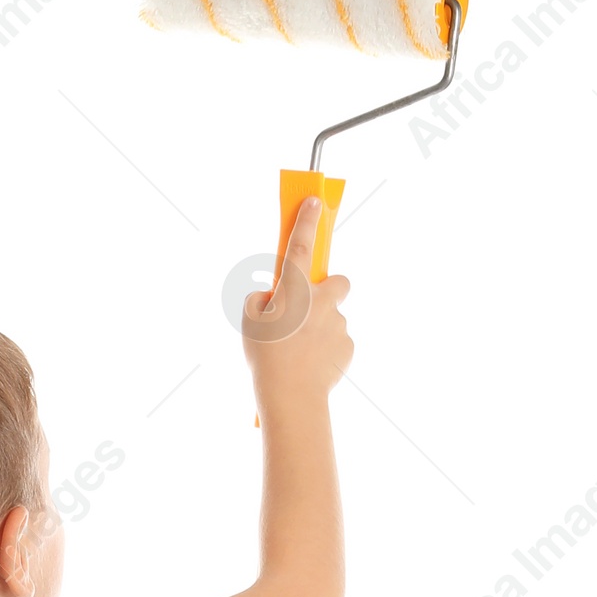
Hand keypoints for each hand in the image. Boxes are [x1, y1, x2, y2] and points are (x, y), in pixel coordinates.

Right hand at [242, 195, 352, 408]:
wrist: (292, 396)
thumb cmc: (265, 357)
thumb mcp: (248, 321)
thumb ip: (259, 299)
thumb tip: (272, 295)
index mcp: (294, 289)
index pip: (302, 244)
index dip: (307, 220)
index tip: (315, 200)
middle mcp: (322, 299)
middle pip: (339, 282)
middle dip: (330, 290)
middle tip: (311, 308)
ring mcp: (339, 322)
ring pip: (334, 317)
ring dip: (321, 328)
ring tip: (300, 352)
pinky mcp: (348, 346)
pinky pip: (338, 342)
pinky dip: (327, 350)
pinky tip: (311, 365)